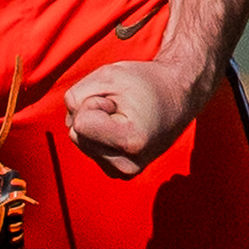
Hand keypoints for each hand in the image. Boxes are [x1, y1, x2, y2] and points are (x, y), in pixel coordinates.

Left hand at [63, 56, 210, 178]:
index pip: (80, 123)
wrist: (177, 97)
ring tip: (124, 117)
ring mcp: (124, 172)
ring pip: (80, 141)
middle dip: (92, 114)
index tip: (119, 101)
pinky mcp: (119, 173)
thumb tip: (71, 124)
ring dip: (95, 124)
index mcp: (131, 142)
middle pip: (77, 134)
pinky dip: (98, 135)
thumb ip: (76, 97)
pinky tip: (121, 129)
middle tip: (123, 108)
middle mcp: (128, 165)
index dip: (95, 103)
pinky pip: (88, 148)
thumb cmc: (144, 83)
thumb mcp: (107, 75)